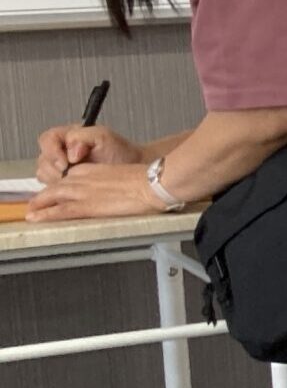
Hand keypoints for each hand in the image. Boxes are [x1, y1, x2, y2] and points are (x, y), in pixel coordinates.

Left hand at [25, 162, 160, 221]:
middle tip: (36, 205)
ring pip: (51, 196)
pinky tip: (37, 218)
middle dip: (43, 196)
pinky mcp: (87, 205)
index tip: (56, 194)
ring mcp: (83, 191)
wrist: (154, 183)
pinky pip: (59, 210)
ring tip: (32, 213)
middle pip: (55, 186)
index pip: (67, 178)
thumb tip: (121, 192)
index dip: (59, 188)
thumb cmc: (149, 181)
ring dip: (39, 204)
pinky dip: (45, 214)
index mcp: (93, 170)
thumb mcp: (127, 176)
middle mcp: (84, 178)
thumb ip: (115, 183)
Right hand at [34, 124, 144, 182]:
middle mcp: (60, 150)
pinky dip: (59, 189)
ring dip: (55, 180)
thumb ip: (82, 137)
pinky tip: (73, 189)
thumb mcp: (103, 136)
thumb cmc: (119, 150)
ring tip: (73, 182)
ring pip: (44, 173)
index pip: (47, 140)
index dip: (53, 152)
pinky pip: (51, 186)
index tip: (65, 163)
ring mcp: (60, 167)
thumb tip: (70, 151)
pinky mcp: (63, 182)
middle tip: (68, 175)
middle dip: (54, 169)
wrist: (132, 167)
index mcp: (66, 135)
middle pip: (43, 159)